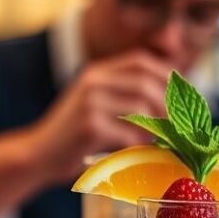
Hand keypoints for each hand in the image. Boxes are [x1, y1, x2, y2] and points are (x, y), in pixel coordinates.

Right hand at [0, 51, 170, 217]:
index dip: (166, 77)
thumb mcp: (97, 107)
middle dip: (168, 107)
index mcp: (97, 72)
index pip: (142, 62)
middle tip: (178, 129)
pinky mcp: (89, 126)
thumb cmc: (74, 137)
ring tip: (160, 144)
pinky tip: (139, 155)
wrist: (38, 155)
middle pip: (146, 84)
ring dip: (157, 129)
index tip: (181, 98)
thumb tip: (172, 110)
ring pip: (141, 108)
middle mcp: (94, 81)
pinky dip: (140, 146)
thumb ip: (125, 100)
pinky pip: (128, 134)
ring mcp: (90, 102)